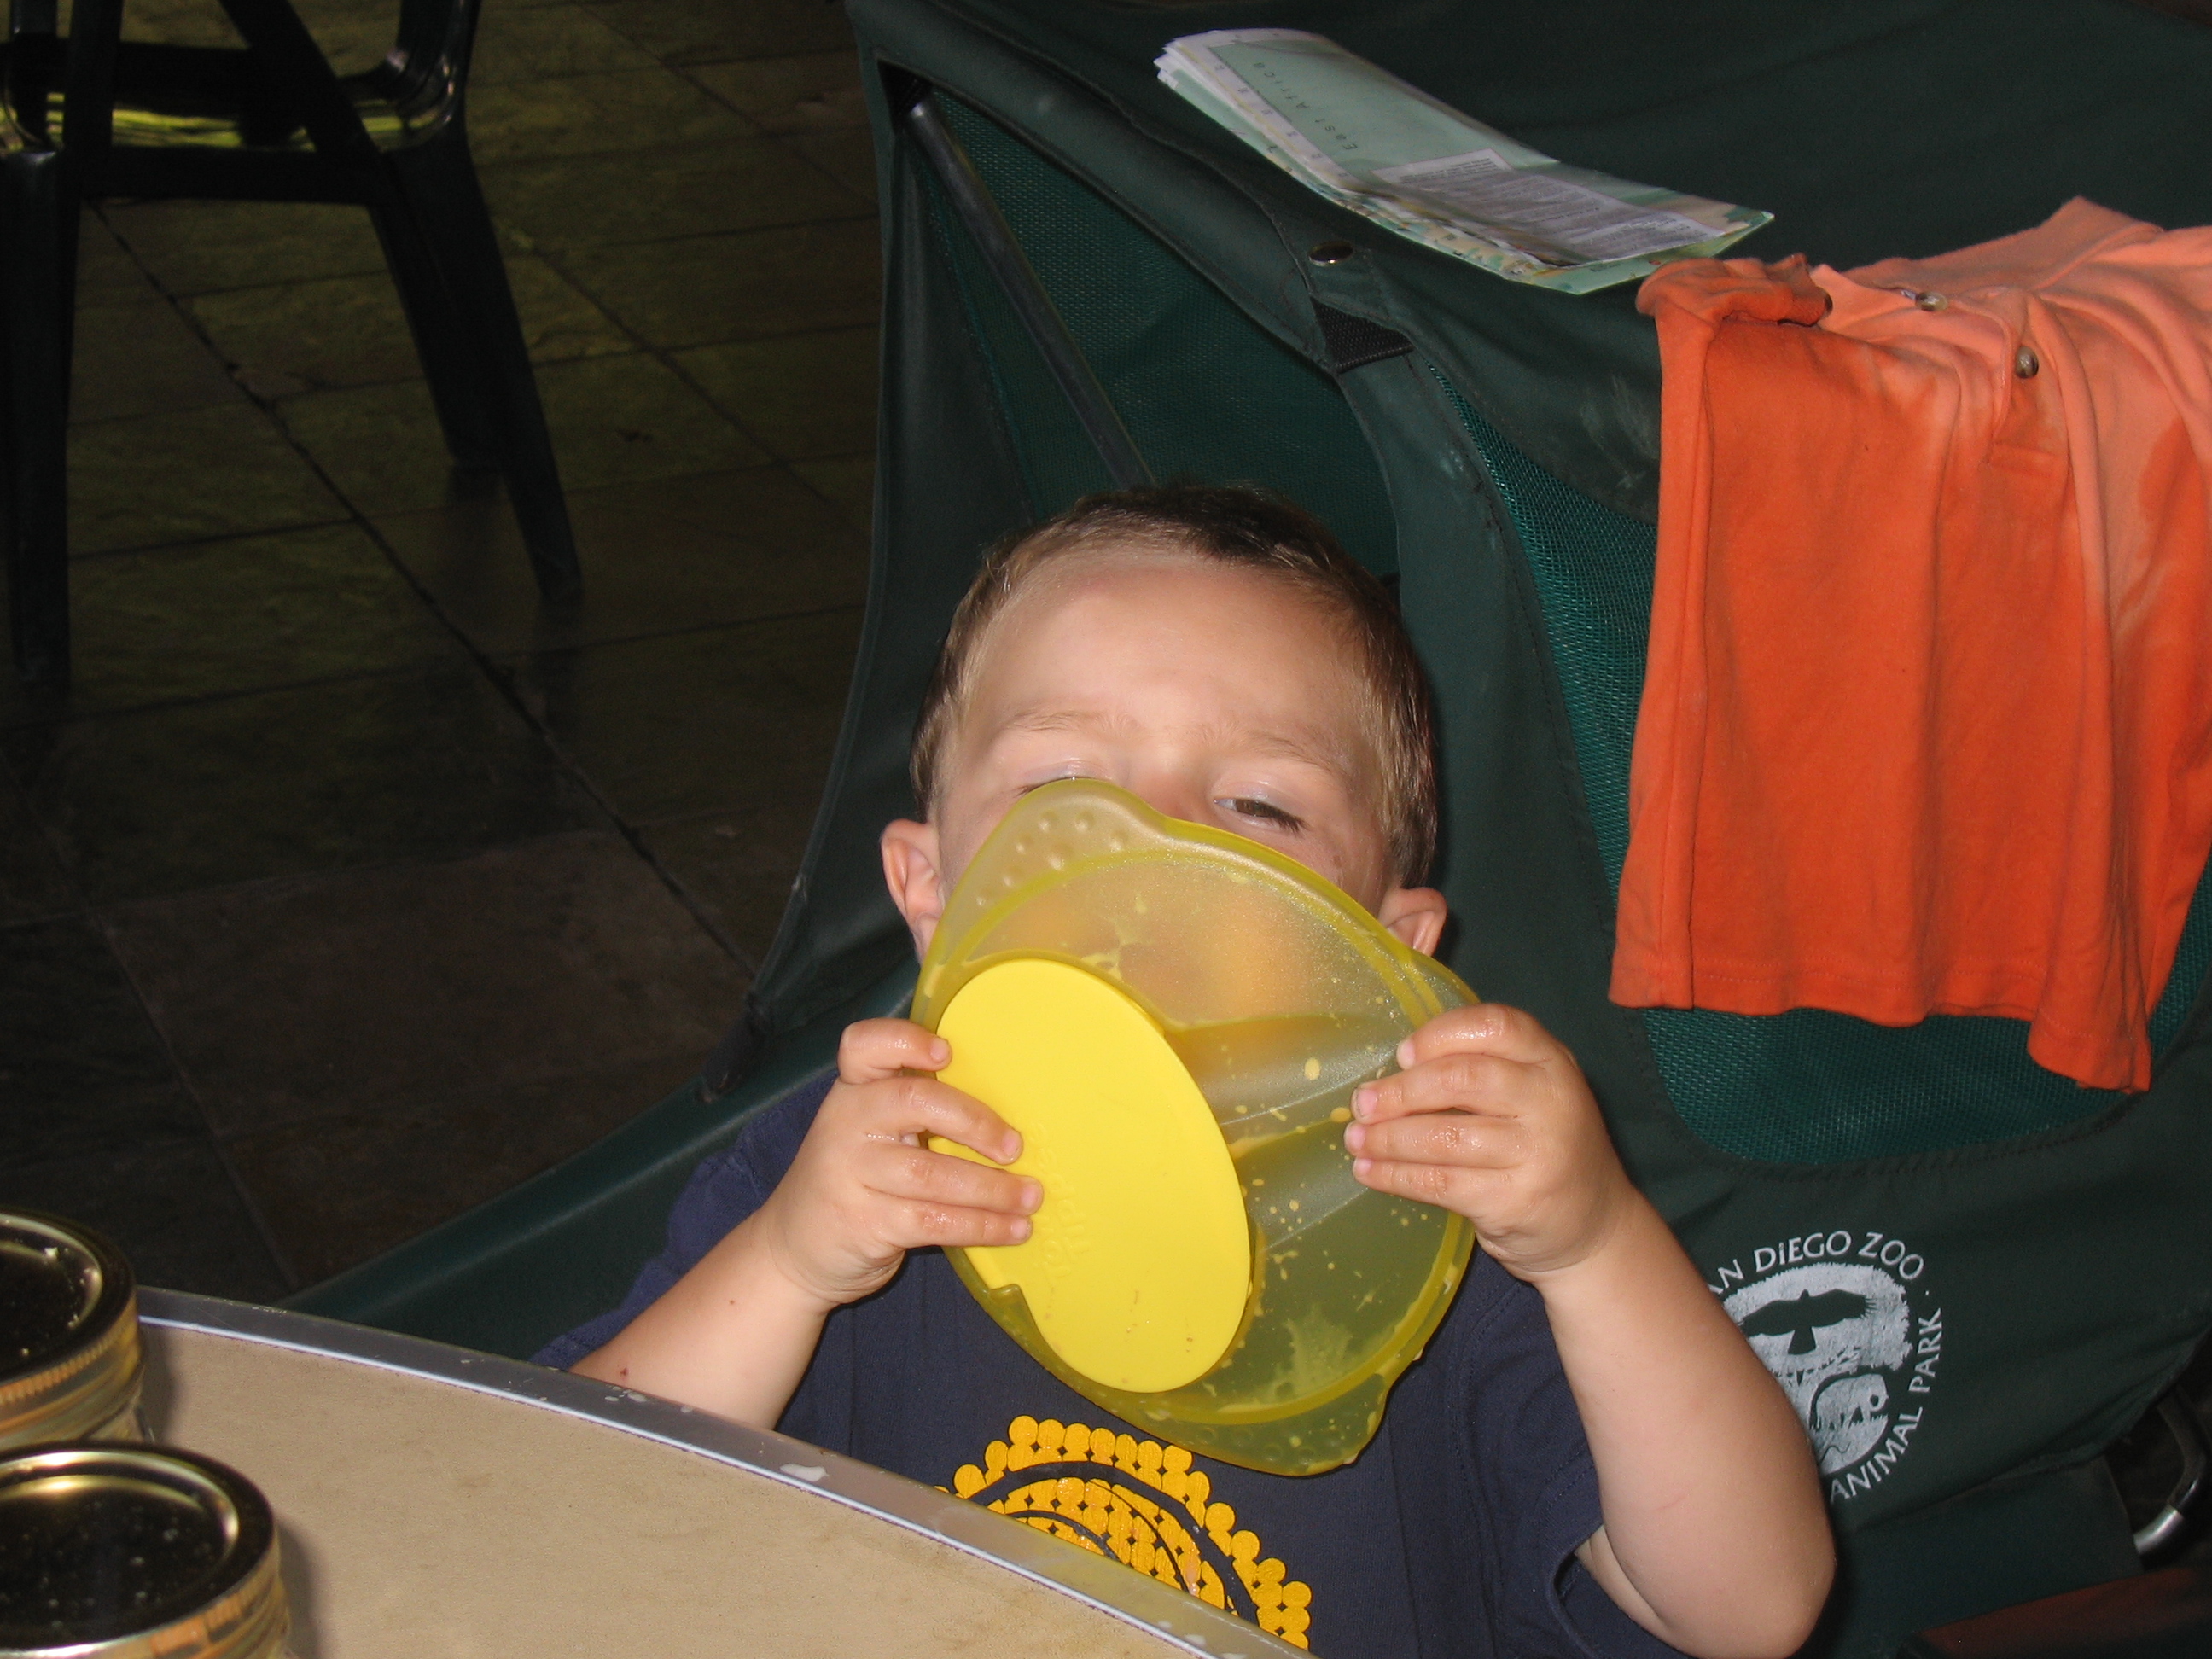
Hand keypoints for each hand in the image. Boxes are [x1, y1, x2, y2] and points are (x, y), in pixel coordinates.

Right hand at [749, 1018, 1040, 1310]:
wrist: (792, 1250)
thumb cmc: (853, 1180)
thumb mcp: (865, 1133)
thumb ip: (910, 1112)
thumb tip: (1006, 1116)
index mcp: (852, 1091)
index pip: (863, 1046)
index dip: (905, 1040)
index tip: (946, 1053)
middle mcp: (846, 1123)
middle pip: (912, 1102)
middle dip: (973, 1122)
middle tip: (1014, 1147)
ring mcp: (851, 1174)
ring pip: (932, 1174)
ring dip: (992, 1189)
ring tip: (1031, 1197)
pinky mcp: (864, 1223)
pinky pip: (934, 1221)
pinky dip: (981, 1226)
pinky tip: (1013, 1230)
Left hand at [1344, 1003, 1636, 1280]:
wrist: (1595, 1227)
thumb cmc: (1545, 1148)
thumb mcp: (1533, 1095)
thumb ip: (1483, 1072)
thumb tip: (1392, 1072)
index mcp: (1552, 1061)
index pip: (1496, 1026)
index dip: (1441, 1035)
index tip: (1402, 1054)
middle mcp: (1551, 1100)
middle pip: (1462, 1079)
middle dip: (1401, 1091)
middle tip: (1363, 1103)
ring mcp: (1538, 1152)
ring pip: (1445, 1136)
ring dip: (1388, 1138)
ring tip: (1356, 1140)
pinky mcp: (1516, 1200)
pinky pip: (1442, 1182)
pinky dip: (1397, 1176)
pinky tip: (1370, 1173)